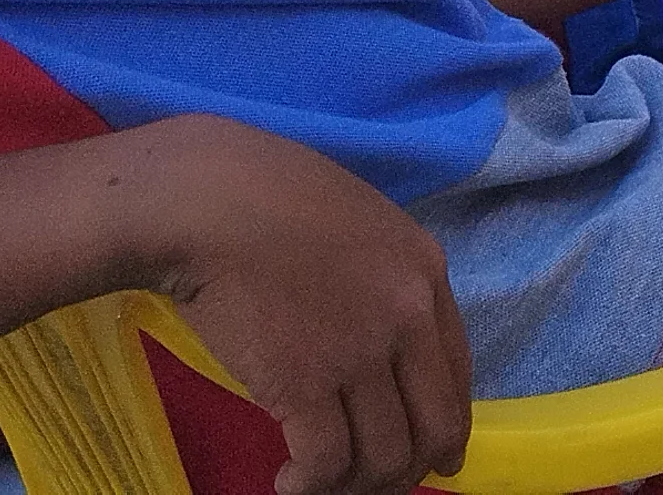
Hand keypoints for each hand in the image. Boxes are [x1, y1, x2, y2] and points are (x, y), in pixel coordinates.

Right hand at [132, 116, 471, 494]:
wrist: (204, 199)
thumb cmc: (264, 195)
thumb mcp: (358, 222)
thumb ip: (382, 281)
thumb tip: (379, 346)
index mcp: (425, 272)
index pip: (458, 374)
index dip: (445, 427)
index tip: (434, 457)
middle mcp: (407, 317)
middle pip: (433, 426)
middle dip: (407, 469)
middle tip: (373, 484)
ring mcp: (360, 353)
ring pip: (383, 455)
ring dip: (354, 485)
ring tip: (318, 483)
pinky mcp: (306, 385)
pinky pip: (327, 462)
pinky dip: (311, 485)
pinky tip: (288, 481)